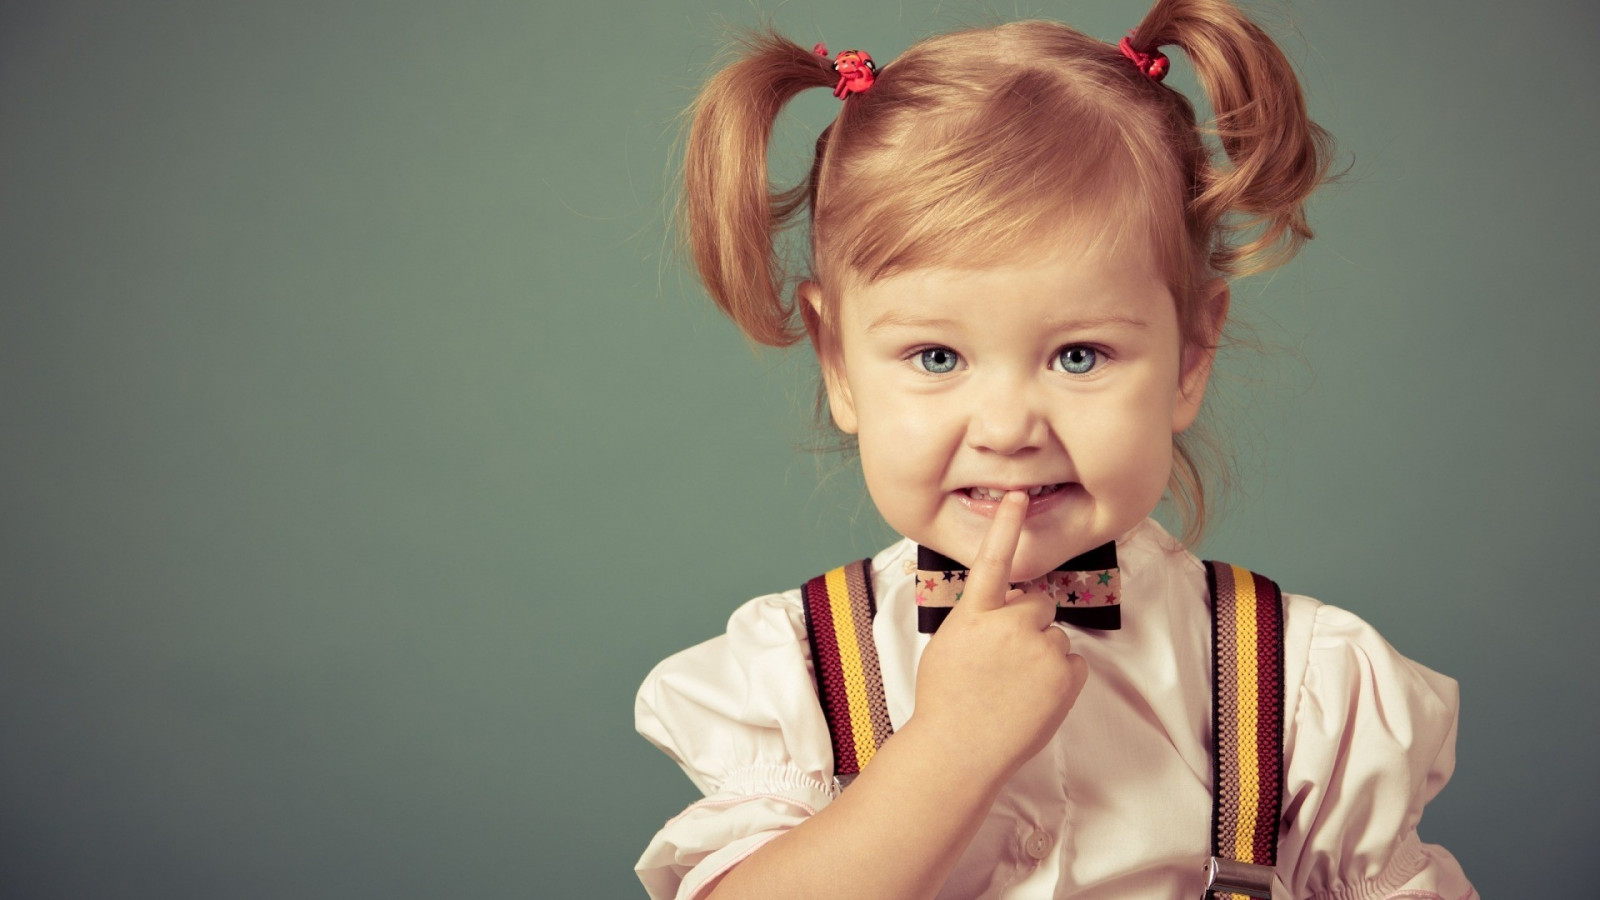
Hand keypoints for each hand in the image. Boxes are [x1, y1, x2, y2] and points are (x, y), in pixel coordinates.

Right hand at [909, 491, 1090, 778]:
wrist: (958, 752)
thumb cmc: (946, 702)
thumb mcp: (949, 646)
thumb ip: (978, 621)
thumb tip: (1005, 614)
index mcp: (974, 614)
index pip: (993, 560)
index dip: (1006, 526)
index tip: (1018, 496)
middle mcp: (1010, 624)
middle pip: (1038, 603)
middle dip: (1029, 623)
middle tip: (1006, 660)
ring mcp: (1041, 649)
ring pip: (1054, 637)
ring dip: (1041, 655)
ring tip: (1013, 689)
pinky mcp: (1065, 675)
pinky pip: (1071, 665)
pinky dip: (1058, 681)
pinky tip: (1031, 700)